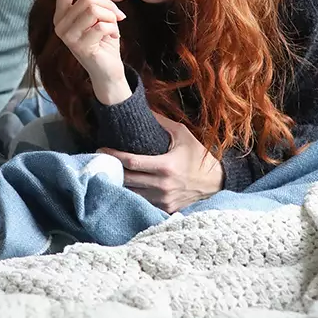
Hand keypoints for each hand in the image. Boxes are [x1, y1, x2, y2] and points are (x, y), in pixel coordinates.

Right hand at [54, 0, 130, 103]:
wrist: (108, 70)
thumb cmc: (104, 43)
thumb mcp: (104, 18)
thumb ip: (99, 1)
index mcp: (63, 15)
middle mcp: (60, 24)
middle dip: (108, 6)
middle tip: (117, 17)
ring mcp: (67, 37)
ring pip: (94, 10)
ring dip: (110, 17)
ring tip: (113, 27)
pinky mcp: (79, 47)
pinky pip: (102, 26)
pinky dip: (112, 29)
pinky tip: (112, 37)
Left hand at [98, 113, 223, 212]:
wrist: (216, 182)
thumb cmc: (198, 156)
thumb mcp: (182, 134)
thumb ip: (161, 122)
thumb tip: (142, 108)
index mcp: (166, 166)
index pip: (131, 162)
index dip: (114, 156)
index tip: (101, 149)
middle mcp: (163, 186)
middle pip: (127, 179)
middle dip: (112, 170)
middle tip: (101, 160)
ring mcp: (164, 200)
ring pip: (132, 193)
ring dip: (120, 183)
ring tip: (109, 172)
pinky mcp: (165, 209)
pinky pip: (143, 202)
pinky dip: (133, 194)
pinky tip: (126, 185)